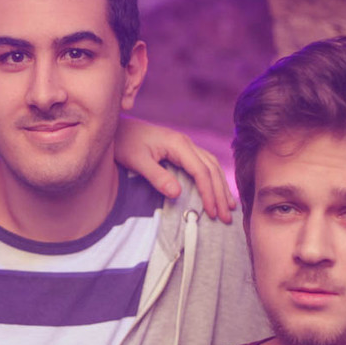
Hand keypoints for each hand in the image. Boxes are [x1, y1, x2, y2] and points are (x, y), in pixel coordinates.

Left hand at [114, 115, 234, 221]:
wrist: (116, 128)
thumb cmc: (124, 143)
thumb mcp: (137, 161)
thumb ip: (157, 177)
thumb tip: (177, 193)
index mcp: (178, 144)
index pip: (201, 171)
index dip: (209, 193)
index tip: (212, 212)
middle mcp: (186, 143)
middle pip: (212, 169)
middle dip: (221, 193)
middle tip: (227, 217)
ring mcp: (184, 145)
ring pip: (211, 165)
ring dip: (221, 186)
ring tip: (229, 206)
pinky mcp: (180, 150)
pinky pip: (203, 164)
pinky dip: (213, 178)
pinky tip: (217, 189)